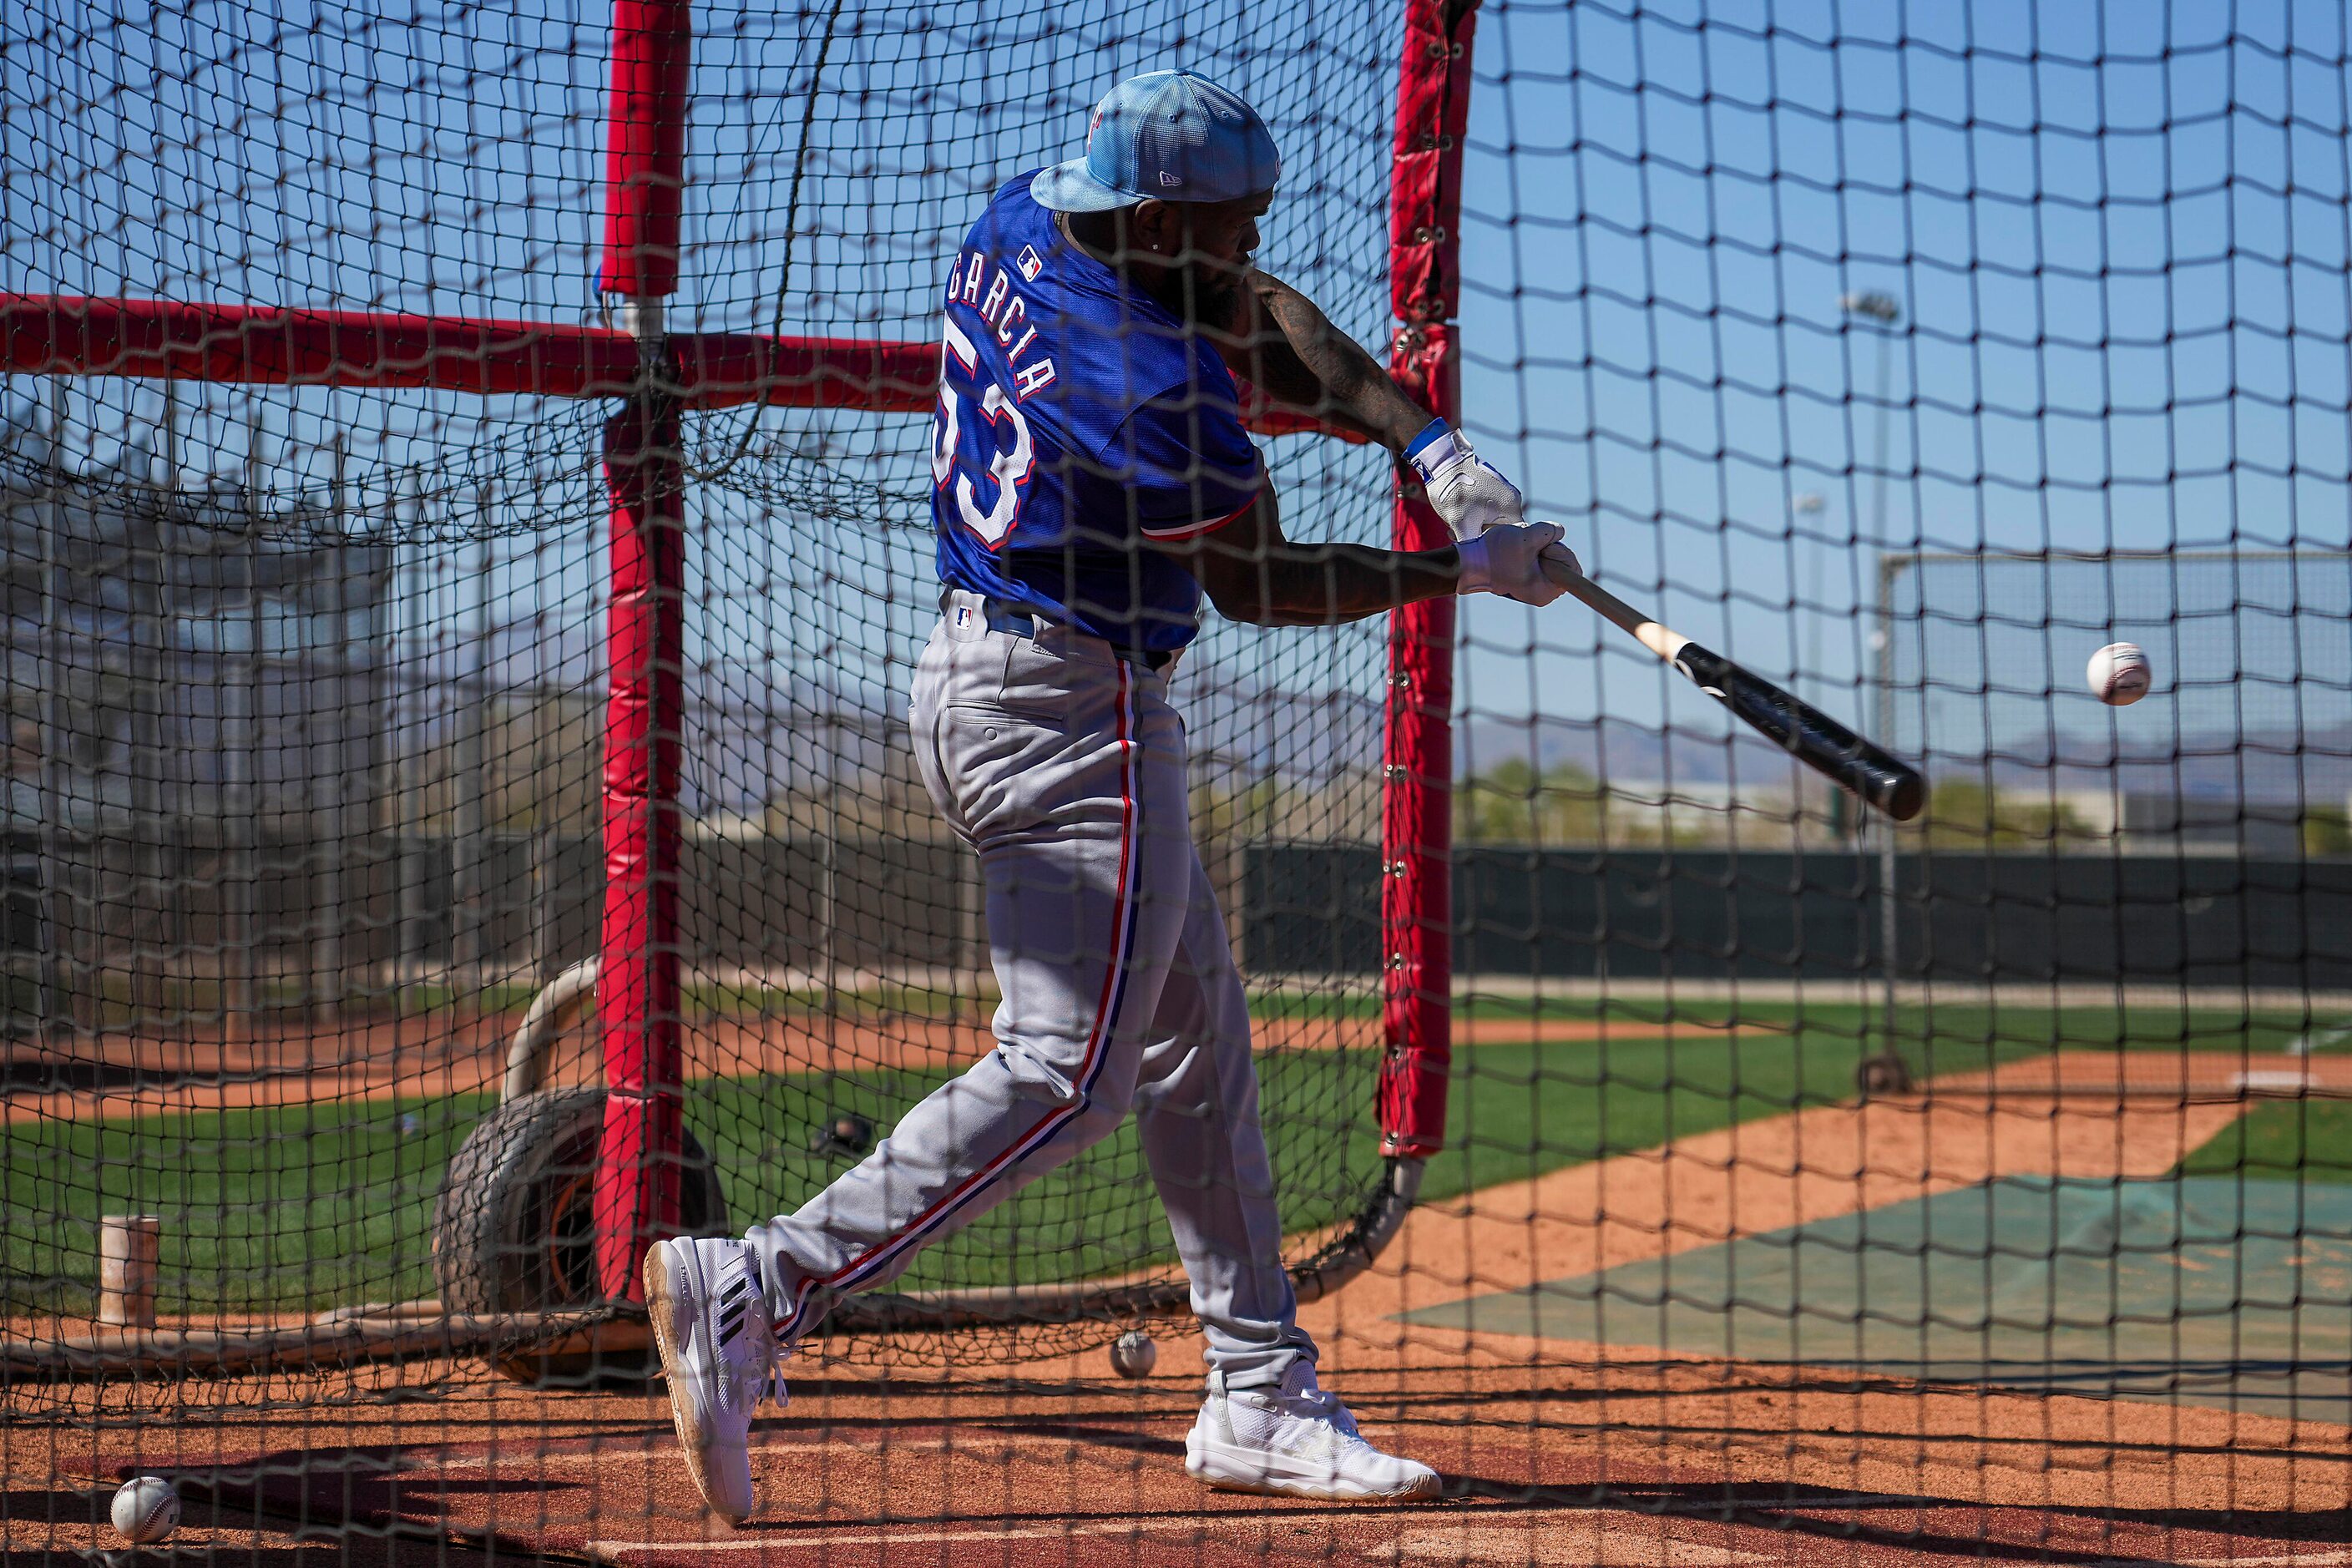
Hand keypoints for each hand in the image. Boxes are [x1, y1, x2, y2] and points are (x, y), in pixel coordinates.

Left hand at [1407, 425, 1523, 538]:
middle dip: (1478, 535)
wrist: (1442, 461)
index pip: (1511, 539)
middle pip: (1500, 530)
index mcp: (1511, 507)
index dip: (1492, 547)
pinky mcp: (1492, 486)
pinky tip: (1457, 514)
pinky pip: (1487, 508)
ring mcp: (1503, 490)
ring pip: (1491, 520)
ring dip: (1473, 526)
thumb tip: (1478, 563)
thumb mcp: (1461, 525)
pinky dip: (1473, 515)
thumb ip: (1474, 546)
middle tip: (1456, 535)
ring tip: (1453, 525)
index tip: (1473, 547)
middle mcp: (1512, 498)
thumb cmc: (1453, 492)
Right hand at [1455, 521, 1569, 605]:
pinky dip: (1531, 549)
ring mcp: (1534, 585)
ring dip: (1538, 546)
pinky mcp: (1526, 578)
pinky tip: (1516, 548)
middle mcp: (1542, 593)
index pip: (1572, 569)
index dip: (1561, 553)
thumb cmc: (1495, 554)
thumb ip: (1551, 532)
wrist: (1468, 562)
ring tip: (1518, 546)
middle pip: (1562, 563)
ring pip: (1549, 558)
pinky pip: (1538, 559)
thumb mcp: (1527, 537)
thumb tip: (1560, 532)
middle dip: (1548, 548)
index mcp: (1546, 591)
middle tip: (1527, 545)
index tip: (1542, 548)